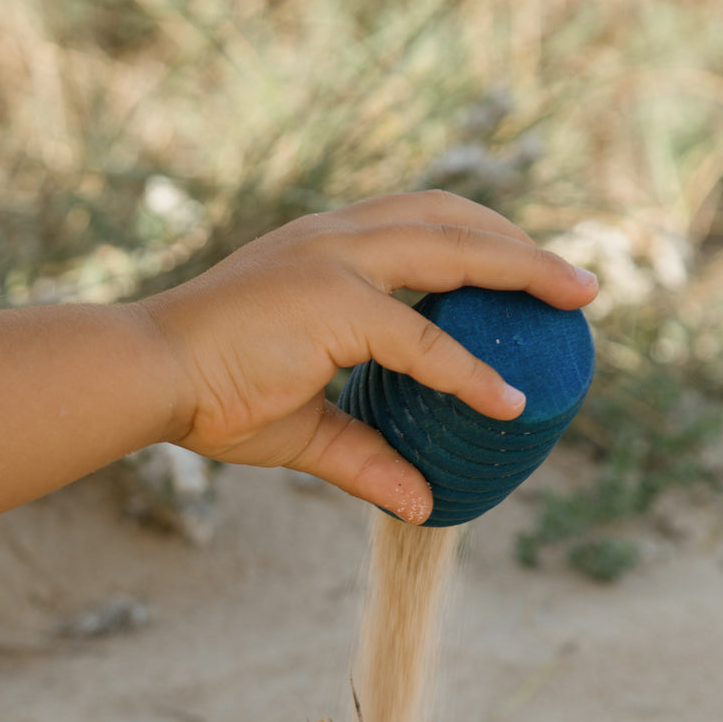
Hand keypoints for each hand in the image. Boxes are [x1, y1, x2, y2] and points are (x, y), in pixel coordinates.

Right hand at [141, 190, 597, 522]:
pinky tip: (509, 399)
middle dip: (521, 243)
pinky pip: (424, 340)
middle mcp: (335, 237)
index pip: (421, 225)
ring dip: (523, 268)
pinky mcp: (334, 305)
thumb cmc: (207, 392)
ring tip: (577, 296)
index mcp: (326, 249)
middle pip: (452, 216)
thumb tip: (421, 505)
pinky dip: (472, 370)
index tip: (526, 270)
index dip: (481, 240)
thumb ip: (364, 457)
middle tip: (576, 283)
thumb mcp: (302, 427)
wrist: (145, 376)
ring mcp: (335, 261)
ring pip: (455, 247)